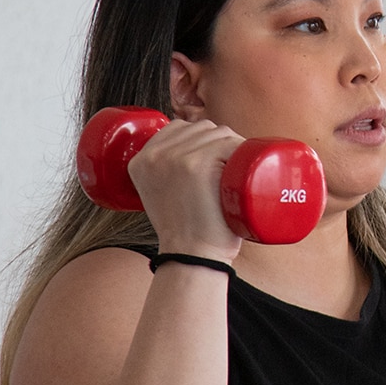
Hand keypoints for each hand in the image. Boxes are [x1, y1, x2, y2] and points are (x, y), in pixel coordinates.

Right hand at [126, 118, 244, 261]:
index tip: (218, 157)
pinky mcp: (196, 165)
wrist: (192, 257)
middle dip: (223, 142)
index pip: (179, 127)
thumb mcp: (163, 197)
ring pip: (219, 133)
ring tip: (239, 172)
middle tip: (234, 169)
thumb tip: (192, 163)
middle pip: (201, 128)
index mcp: (140, 161)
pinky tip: (245, 165)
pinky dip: (244, 150)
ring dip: (236, 146)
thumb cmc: (187, 232)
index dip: (203, 138)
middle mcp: (154, 155)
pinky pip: (229, 143)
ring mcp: (175, 158)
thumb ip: (168, 176)